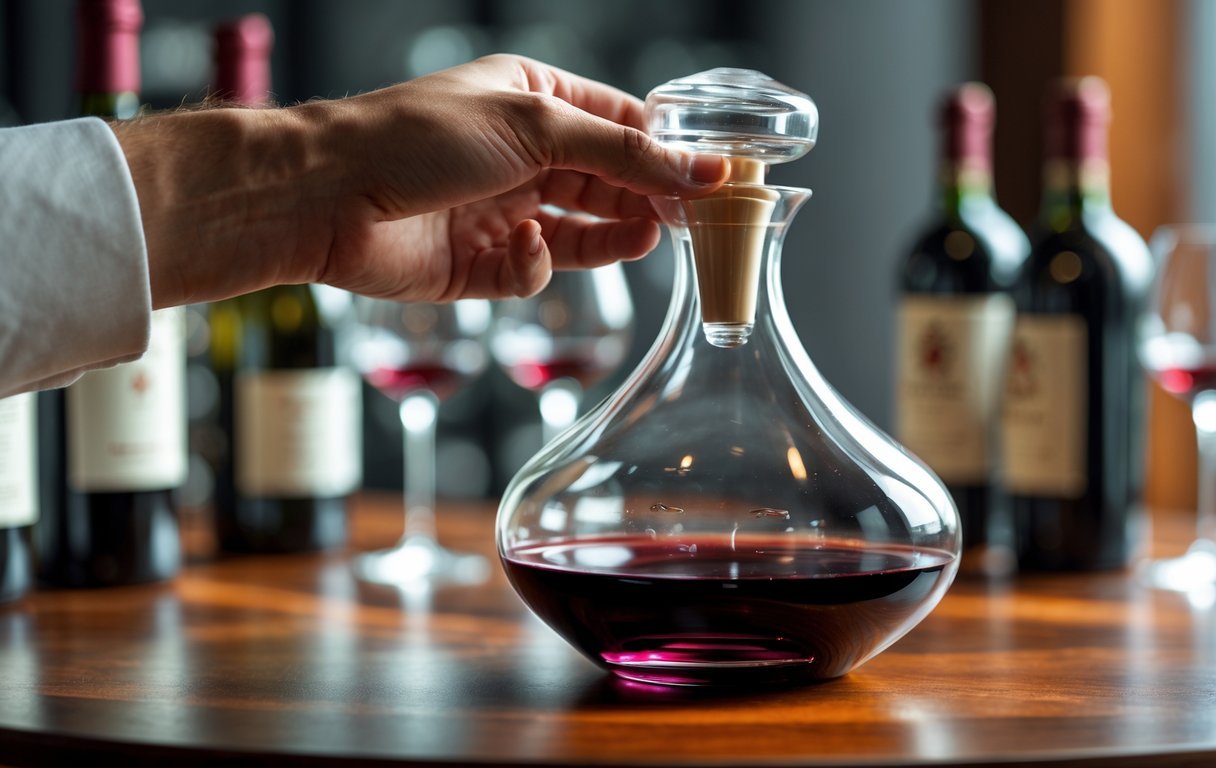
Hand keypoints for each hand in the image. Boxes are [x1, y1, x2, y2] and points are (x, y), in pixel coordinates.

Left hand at [114, 54, 728, 307]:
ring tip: (644, 239)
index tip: (714, 177)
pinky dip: (535, 265)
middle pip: (607, 182)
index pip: (619, 125)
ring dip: (610, 238)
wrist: (326, 198)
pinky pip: (532, 273)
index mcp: (531, 102)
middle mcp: (519, 156)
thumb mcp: (536, 126)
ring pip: (579, 233)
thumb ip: (623, 154)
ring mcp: (500, 211)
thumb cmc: (418, 138)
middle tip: (689, 220)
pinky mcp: (479, 266)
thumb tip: (700, 171)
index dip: (667, 153)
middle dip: (646, 200)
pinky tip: (524, 247)